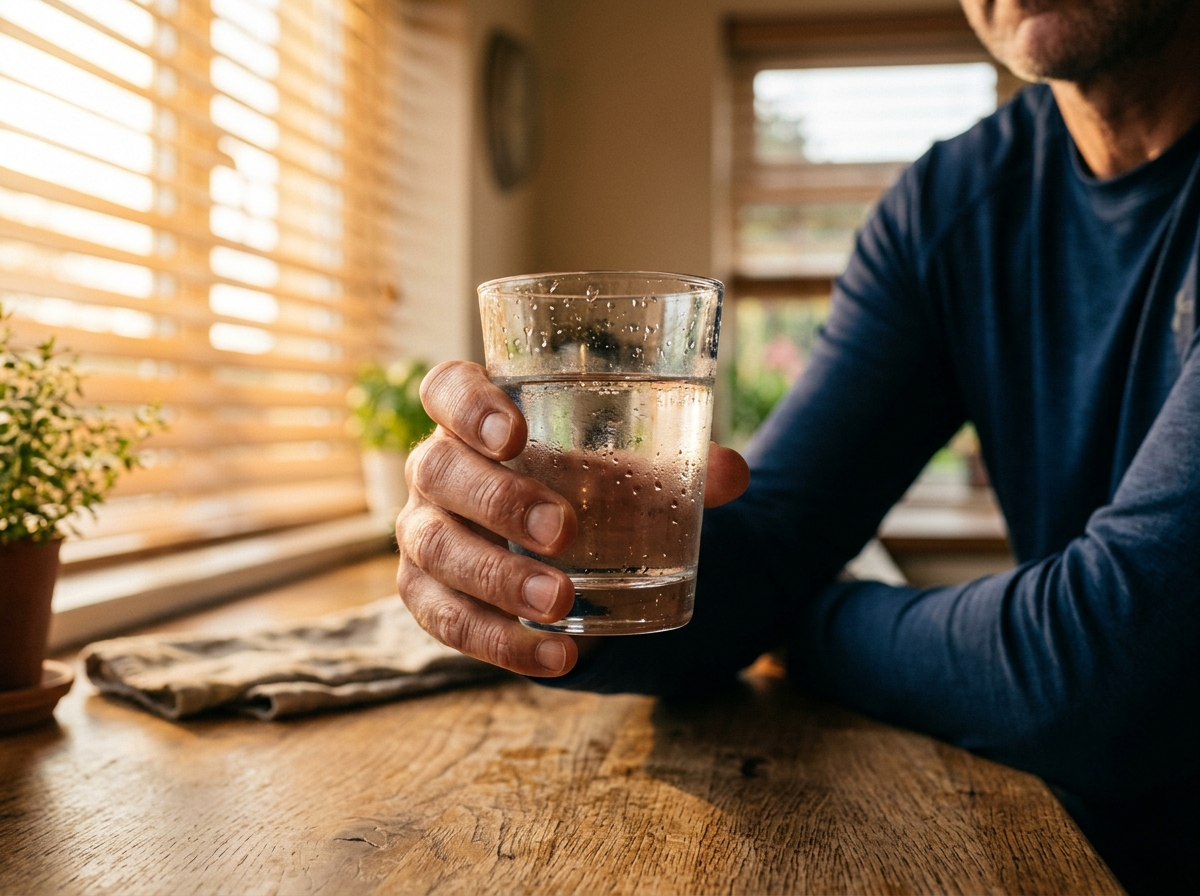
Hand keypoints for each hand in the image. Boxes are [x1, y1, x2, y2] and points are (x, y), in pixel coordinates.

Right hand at [395, 360, 750, 676]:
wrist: (545, 547)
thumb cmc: (579, 485)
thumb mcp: (620, 469)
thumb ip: (672, 464)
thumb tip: (733, 472)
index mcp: (473, 416)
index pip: (447, 388)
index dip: (468, 406)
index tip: (514, 433)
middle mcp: (435, 468)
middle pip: (437, 470)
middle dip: (498, 500)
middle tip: (563, 530)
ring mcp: (423, 532)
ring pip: (435, 550)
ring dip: (498, 578)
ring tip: (561, 601)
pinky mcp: (427, 595)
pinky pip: (448, 621)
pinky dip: (502, 643)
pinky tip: (555, 657)